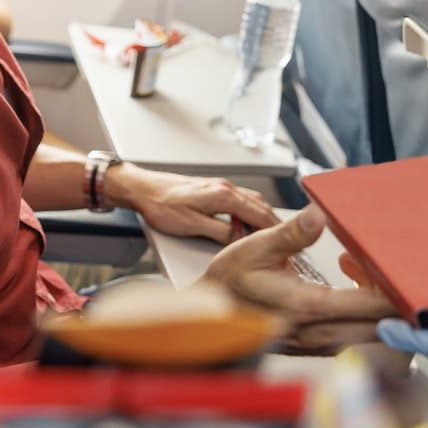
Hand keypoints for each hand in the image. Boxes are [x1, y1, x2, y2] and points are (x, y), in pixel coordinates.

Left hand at [106, 163, 278, 241]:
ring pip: (251, 201)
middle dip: (274, 223)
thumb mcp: (190, 226)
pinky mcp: (212, 189)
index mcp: (222, 195)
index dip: (274, 229)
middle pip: (260, 205)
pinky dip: (250, 212)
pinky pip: (240, 200)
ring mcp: (219, 186)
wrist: (142, 189)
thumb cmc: (160, 205)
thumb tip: (239, 240)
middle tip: (284, 240)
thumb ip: (219, 233)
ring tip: (268, 235)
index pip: (259, 213)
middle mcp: (224, 187)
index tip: (285, 240)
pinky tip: (246, 224)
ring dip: (262, 217)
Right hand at [202, 206, 392, 352]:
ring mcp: (320, 344)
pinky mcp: (319, 345)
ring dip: (377, 299)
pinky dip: (362, 306)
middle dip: (393, 294)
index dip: (397, 289)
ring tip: (360, 266)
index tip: (407, 269)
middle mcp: (318, 333)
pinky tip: (349, 279)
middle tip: (391, 264)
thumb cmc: (230, 283)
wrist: (210, 316)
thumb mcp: (255, 248)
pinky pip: (356, 331)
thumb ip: (292, 234)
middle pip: (382, 323)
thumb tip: (319, 215)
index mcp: (307, 308)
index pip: (372, 307)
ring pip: (372, 329)